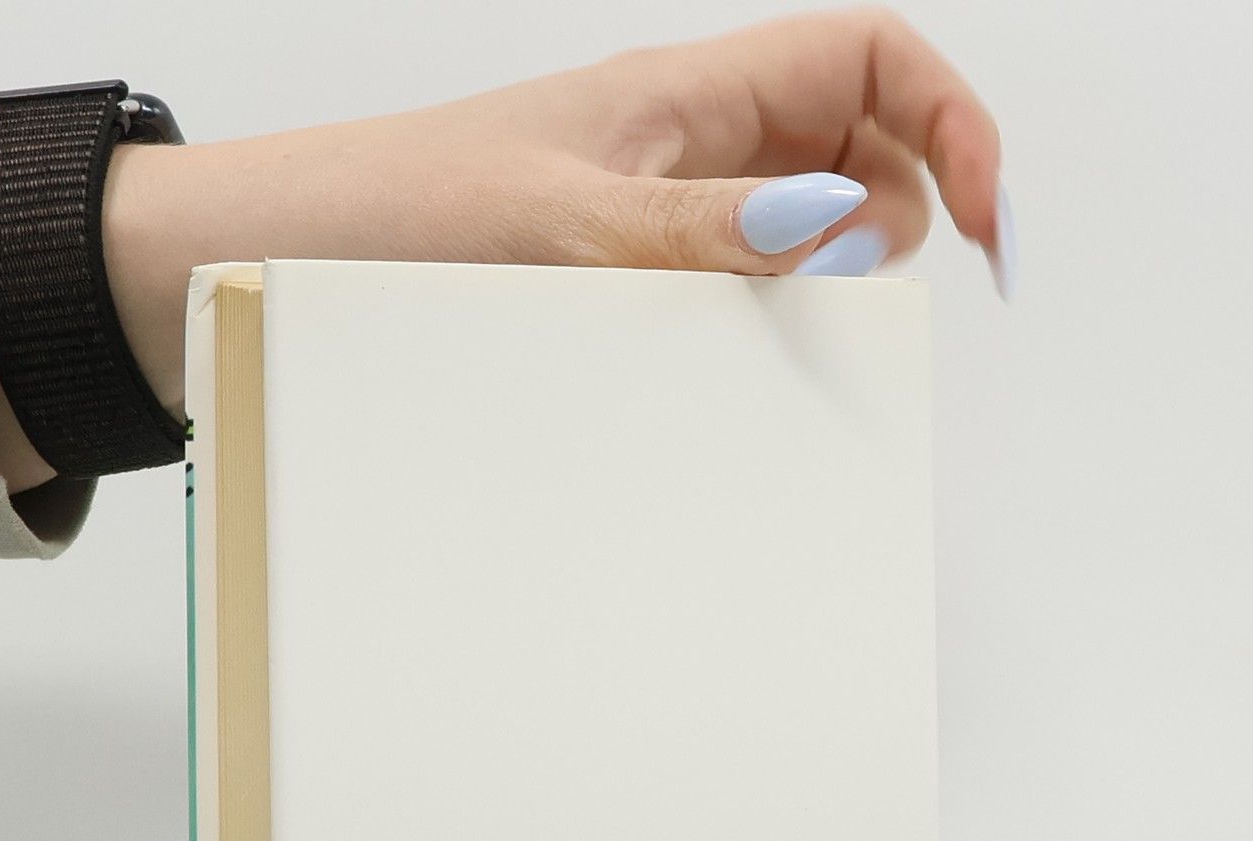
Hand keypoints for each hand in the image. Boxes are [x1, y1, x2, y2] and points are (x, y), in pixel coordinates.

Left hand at [0, 10, 1008, 491]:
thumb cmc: (387, 220)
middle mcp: (685, 145)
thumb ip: (712, 233)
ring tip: (780, 347)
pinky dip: (760, 326)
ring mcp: (655, 215)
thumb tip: (851, 229)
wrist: (263, 269)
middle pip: (863, 141)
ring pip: (803, 229)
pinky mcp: (615, 280)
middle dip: (901, 213)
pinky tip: (736, 373)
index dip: (954, 120)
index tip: (989, 226)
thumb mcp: (563, 228)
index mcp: (686, 92)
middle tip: (865, 305)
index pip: (873, 55)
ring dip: (828, 283)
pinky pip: (731, 292)